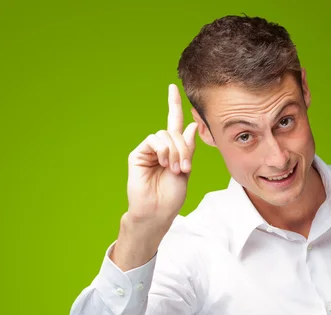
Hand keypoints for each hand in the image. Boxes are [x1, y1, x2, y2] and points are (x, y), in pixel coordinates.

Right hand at [126, 83, 197, 226]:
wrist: (157, 211)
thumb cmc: (171, 197)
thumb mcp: (186, 169)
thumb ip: (188, 147)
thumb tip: (192, 125)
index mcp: (173, 151)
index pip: (173, 123)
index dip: (174, 105)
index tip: (173, 87)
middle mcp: (160, 148)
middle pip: (173, 132)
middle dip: (183, 148)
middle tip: (184, 168)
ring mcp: (148, 151)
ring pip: (164, 135)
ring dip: (174, 151)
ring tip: (174, 169)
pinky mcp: (138, 154)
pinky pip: (153, 140)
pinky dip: (163, 150)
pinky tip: (164, 163)